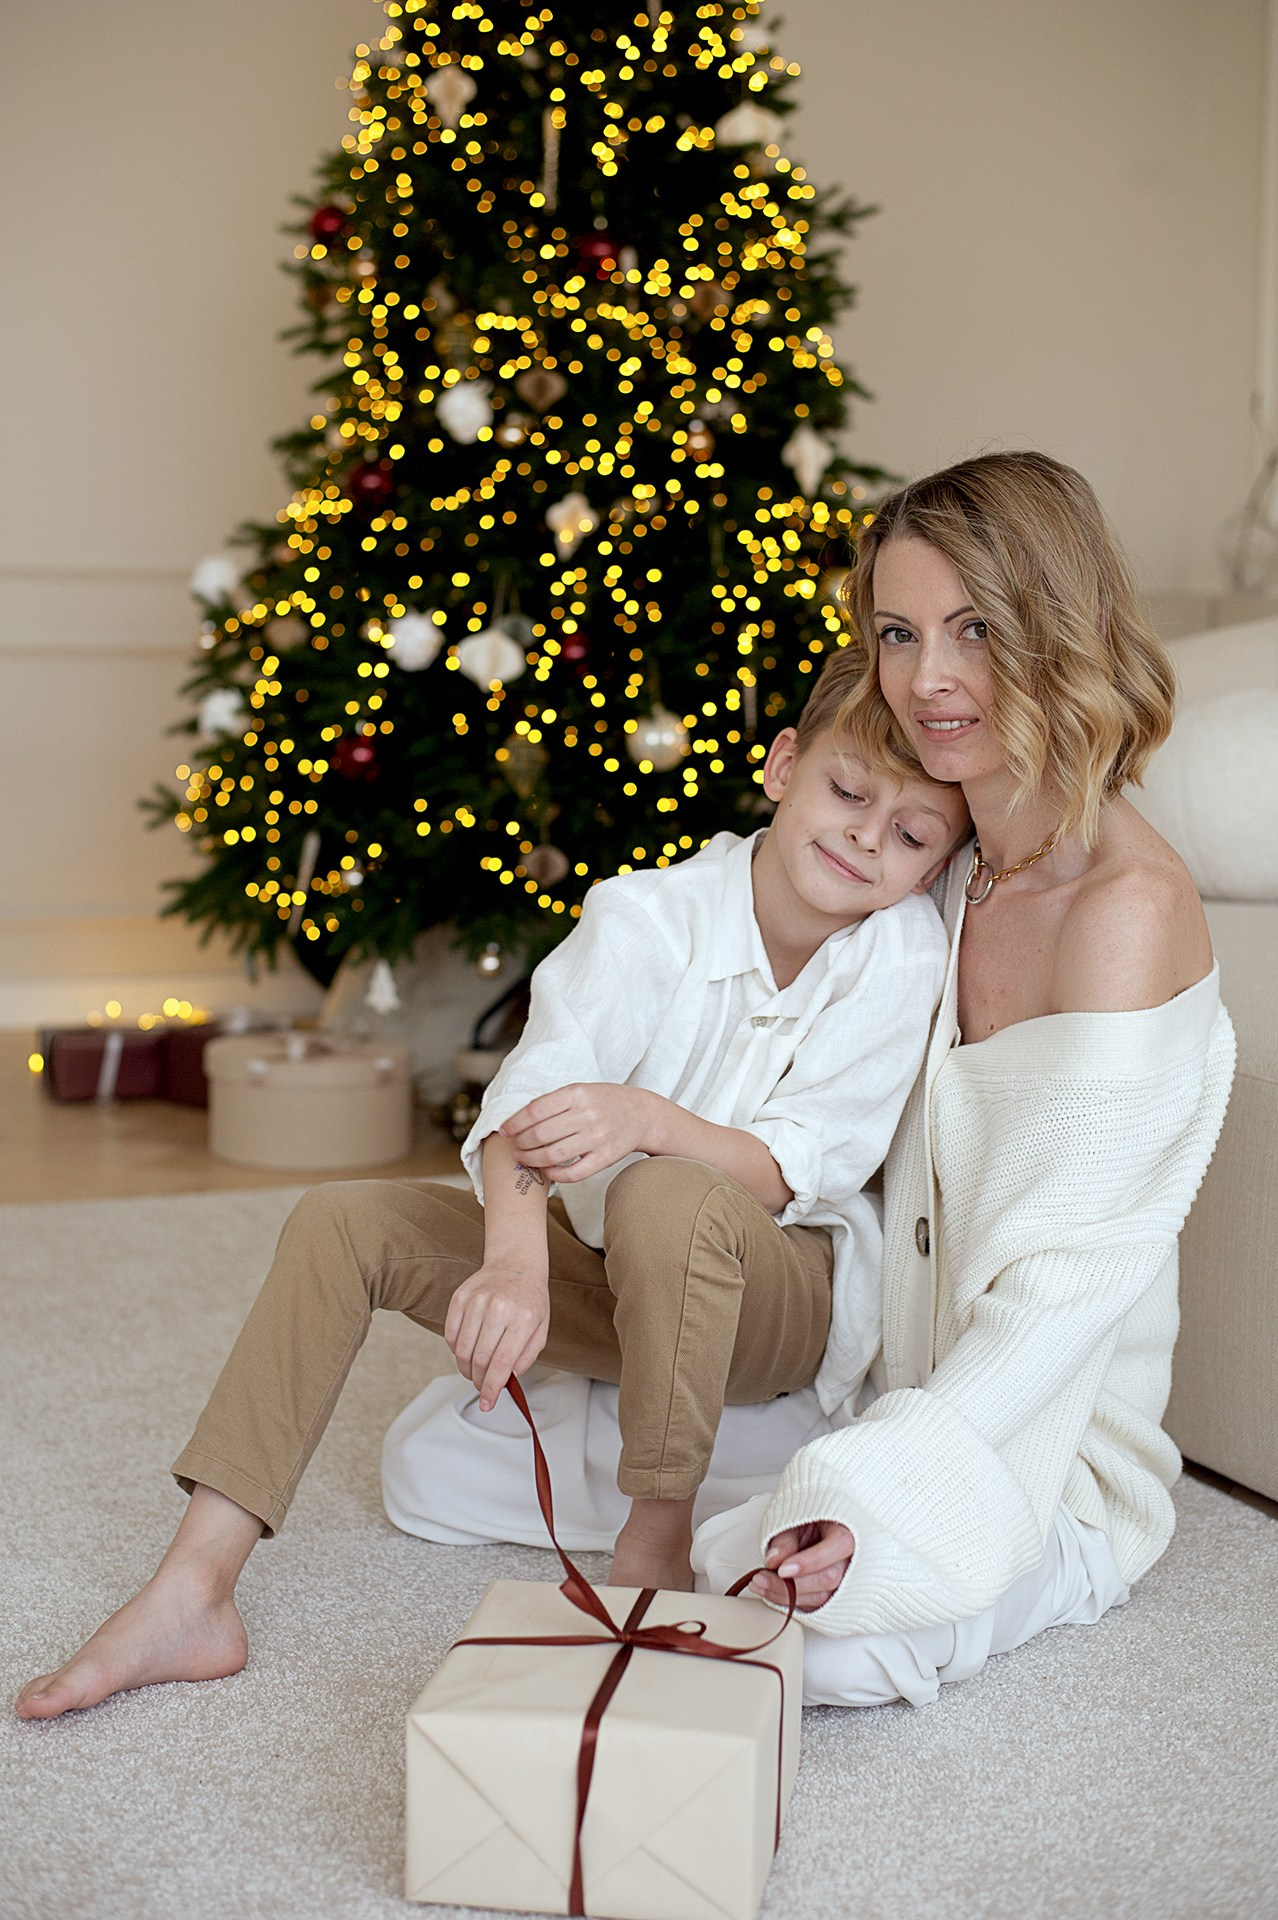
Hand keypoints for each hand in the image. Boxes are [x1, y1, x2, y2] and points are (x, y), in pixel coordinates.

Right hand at [443, 1262, 549, 1412]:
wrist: (516, 1264)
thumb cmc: (529, 1299)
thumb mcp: (541, 1329)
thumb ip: (526, 1357)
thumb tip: (506, 1379)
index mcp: (523, 1318)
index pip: (502, 1364)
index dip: (492, 1389)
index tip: (487, 1403)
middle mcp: (499, 1308)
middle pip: (479, 1360)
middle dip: (479, 1381)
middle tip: (482, 1387)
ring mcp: (477, 1301)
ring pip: (461, 1350)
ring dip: (465, 1369)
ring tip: (474, 1370)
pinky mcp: (460, 1297)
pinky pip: (450, 1334)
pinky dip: (455, 1350)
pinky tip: (466, 1350)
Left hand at [500, 1083, 659, 1182]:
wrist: (642, 1114)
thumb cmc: (604, 1101)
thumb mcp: (581, 1090)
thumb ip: (553, 1103)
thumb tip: (517, 1119)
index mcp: (577, 1094)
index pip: (535, 1110)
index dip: (514, 1123)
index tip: (504, 1130)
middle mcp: (587, 1114)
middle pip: (540, 1134)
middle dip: (520, 1143)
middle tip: (514, 1147)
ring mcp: (597, 1137)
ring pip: (553, 1154)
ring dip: (531, 1159)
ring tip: (523, 1158)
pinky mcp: (606, 1157)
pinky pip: (574, 1173)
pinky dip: (555, 1174)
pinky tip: (547, 1170)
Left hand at [748, 1521, 854, 1612]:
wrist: (820, 1525)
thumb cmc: (811, 1518)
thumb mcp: (796, 1517)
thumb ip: (785, 1537)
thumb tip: (773, 1560)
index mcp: (849, 1531)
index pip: (838, 1546)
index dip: (810, 1561)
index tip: (782, 1569)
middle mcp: (854, 1558)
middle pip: (829, 1578)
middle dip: (792, 1583)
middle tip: (762, 1577)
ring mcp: (848, 1580)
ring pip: (822, 1597)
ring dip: (786, 1596)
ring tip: (760, 1584)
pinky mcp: (834, 1596)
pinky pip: (815, 1605)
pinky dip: (791, 1601)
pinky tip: (771, 1591)